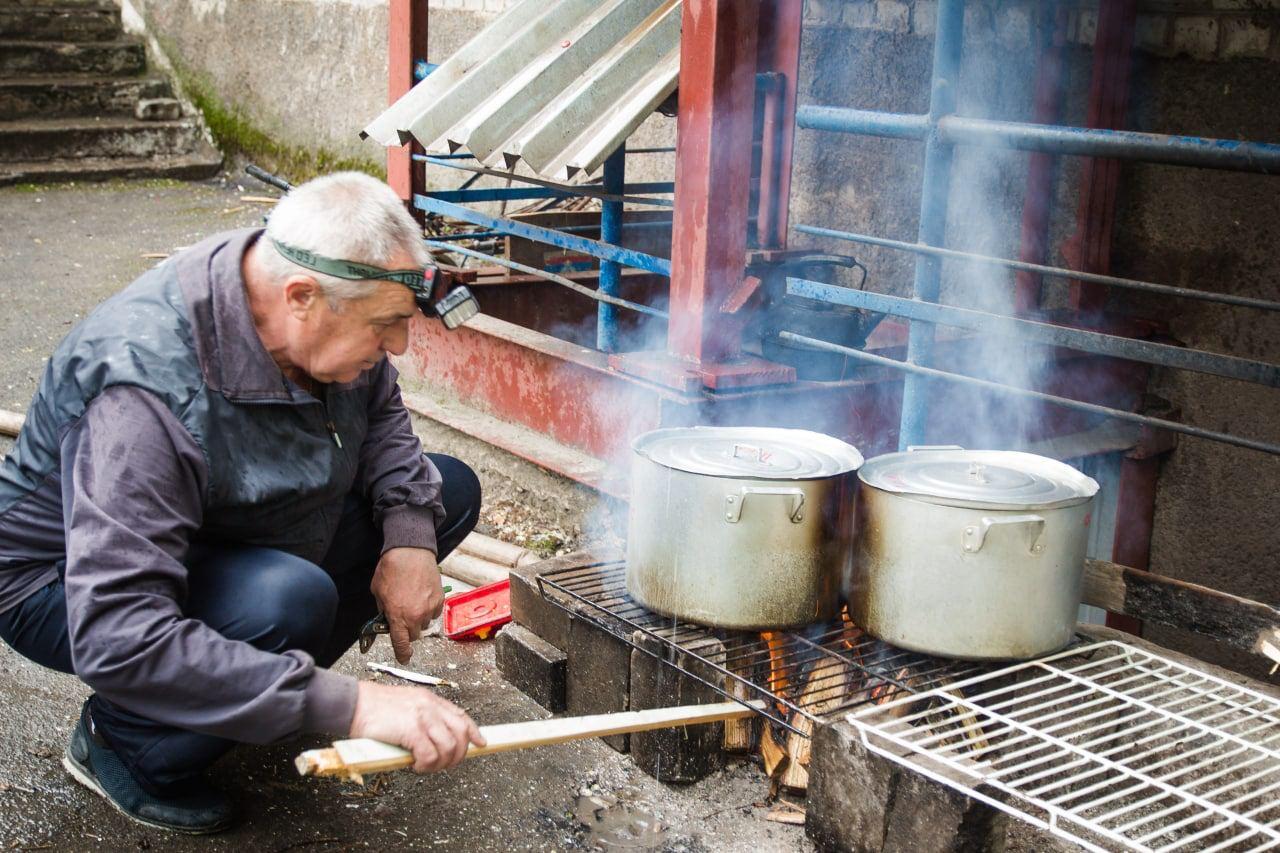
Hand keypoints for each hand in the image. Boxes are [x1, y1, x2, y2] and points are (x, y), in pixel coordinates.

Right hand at [349, 681, 484, 771]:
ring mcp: (423, 717)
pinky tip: (416, 766)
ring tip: (426, 766)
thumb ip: (423, 718)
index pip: (461, 716)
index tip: (480, 743)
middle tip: (445, 765)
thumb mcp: (407, 706)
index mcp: (430, 700)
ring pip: (449, 747)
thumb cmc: (374, 709)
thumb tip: (434, 741)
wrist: (354, 704)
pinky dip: (426, 765)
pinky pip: (430, 755)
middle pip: (461, 733)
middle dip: (458, 754)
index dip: (473, 732)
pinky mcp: (412, 730)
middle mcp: (430, 707)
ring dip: (440, 763)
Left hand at [370, 547, 443, 663]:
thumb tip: (387, 618)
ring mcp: (429, 608)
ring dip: (419, 618)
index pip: (401, 644)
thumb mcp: (377, 592)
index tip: (404, 658)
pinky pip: (434, 612)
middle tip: (402, 616)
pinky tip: (422, 596)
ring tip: (413, 602)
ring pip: (425, 624)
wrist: (410, 551)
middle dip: (408, 630)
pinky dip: (429, 608)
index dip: (402, 654)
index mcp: (397, 617)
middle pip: (414, 635)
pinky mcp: (439, 599)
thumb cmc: (391, 569)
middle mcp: (415, 616)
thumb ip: (383, 609)